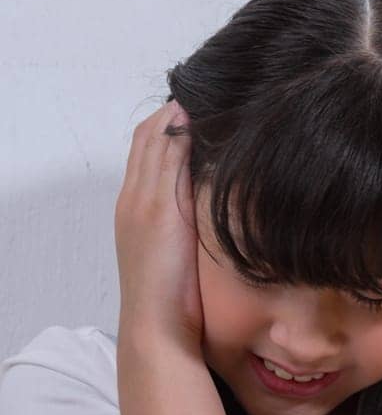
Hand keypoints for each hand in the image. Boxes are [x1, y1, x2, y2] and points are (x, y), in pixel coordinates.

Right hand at [115, 100, 202, 351]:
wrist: (156, 327)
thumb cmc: (175, 301)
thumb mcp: (180, 254)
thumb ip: (189, 227)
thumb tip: (213, 209)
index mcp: (137, 209)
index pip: (148, 152)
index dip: (167, 126)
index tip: (193, 106)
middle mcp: (134, 199)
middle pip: (148, 139)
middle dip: (172, 112)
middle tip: (202, 87)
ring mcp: (142, 202)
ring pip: (155, 143)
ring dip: (176, 116)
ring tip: (204, 91)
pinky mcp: (157, 209)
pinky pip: (165, 160)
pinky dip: (178, 135)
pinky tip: (197, 117)